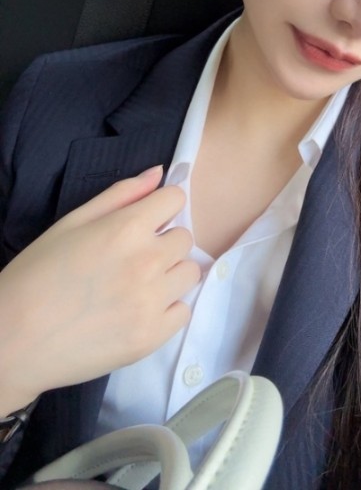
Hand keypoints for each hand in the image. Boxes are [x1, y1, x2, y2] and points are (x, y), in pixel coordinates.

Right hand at [0, 166, 199, 414]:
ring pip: (190, 272)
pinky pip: (183, 310)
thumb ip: (120, 194)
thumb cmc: (35, 276)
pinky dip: (167, 309)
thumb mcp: (71, 223)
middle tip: (133, 258)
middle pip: (185, 237)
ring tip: (137, 285)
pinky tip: (138, 310)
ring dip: (170, 274)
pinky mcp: (153, 336)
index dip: (160, 207)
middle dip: (164, 241)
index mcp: (126, 228)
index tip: (146, 221)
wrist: (13, 341)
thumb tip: (159, 173)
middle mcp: (147, 261)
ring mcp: (152, 301)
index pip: (175, 199)